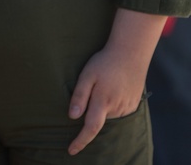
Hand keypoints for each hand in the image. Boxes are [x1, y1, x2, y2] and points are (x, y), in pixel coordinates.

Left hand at [66, 9, 166, 154]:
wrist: (131, 54)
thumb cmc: (104, 63)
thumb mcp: (87, 75)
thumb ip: (80, 96)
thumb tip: (72, 116)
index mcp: (103, 101)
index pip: (91, 127)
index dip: (80, 141)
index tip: (71, 150)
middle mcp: (116, 108)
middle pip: (97, 118)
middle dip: (90, 109)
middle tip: (93, 86)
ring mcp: (127, 107)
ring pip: (106, 114)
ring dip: (100, 105)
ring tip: (104, 84)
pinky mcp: (133, 105)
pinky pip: (116, 110)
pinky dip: (110, 103)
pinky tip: (112, 87)